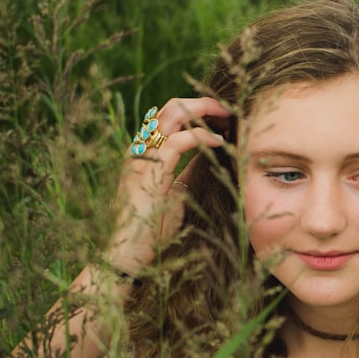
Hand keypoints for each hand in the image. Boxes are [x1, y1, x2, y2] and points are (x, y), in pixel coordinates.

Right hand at [106, 97, 231, 276]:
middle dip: (204, 103)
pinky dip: (201, 136)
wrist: (128, 254)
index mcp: (145, 151)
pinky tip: (219, 141)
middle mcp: (140, 148)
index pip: (170, 114)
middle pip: (171, 107)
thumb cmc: (152, 227)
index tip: (224, 115)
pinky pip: (176, 142)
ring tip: (228, 118)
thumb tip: (211, 153)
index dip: (198, 108)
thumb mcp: (177, 191)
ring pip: (172, 115)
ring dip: (204, 112)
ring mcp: (142, 158)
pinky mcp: (149, 173)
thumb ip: (189, 169)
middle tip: (230, 110)